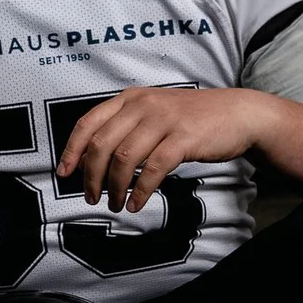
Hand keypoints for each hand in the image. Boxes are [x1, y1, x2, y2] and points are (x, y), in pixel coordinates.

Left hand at [55, 86, 273, 211]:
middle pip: (101, 144)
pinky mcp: (183, 138)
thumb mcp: (153, 113)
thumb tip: (93, 161)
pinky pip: (153, 169)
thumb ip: (126, 129)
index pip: (88, 123)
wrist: (237, 114)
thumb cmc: (192, 119)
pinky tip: (137, 203)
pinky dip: (140, 191)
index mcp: (130, 98)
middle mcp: (143, 105)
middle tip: (91, 197)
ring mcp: (164, 120)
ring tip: (115, 204)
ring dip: (114, 188)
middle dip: (91, 176)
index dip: (72, 150)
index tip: (64, 174)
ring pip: (124, 159)